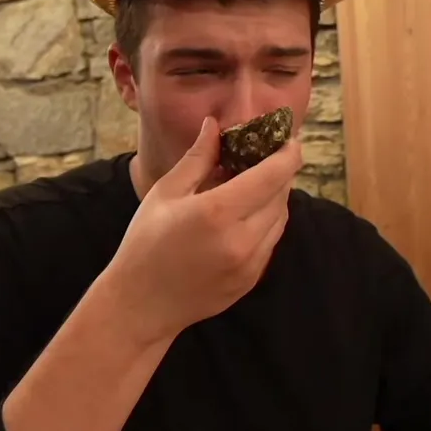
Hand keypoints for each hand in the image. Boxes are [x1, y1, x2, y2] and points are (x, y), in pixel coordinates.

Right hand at [105, 116, 301, 343]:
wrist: (141, 305)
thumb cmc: (145, 244)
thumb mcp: (166, 193)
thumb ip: (197, 158)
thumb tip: (214, 125)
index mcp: (218, 212)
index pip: (273, 175)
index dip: (288, 153)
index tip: (290, 138)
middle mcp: (241, 239)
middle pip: (281, 196)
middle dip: (280, 173)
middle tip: (268, 156)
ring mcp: (250, 264)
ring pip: (280, 220)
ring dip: (275, 198)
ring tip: (256, 183)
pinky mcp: (251, 280)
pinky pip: (271, 241)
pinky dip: (267, 222)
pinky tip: (247, 214)